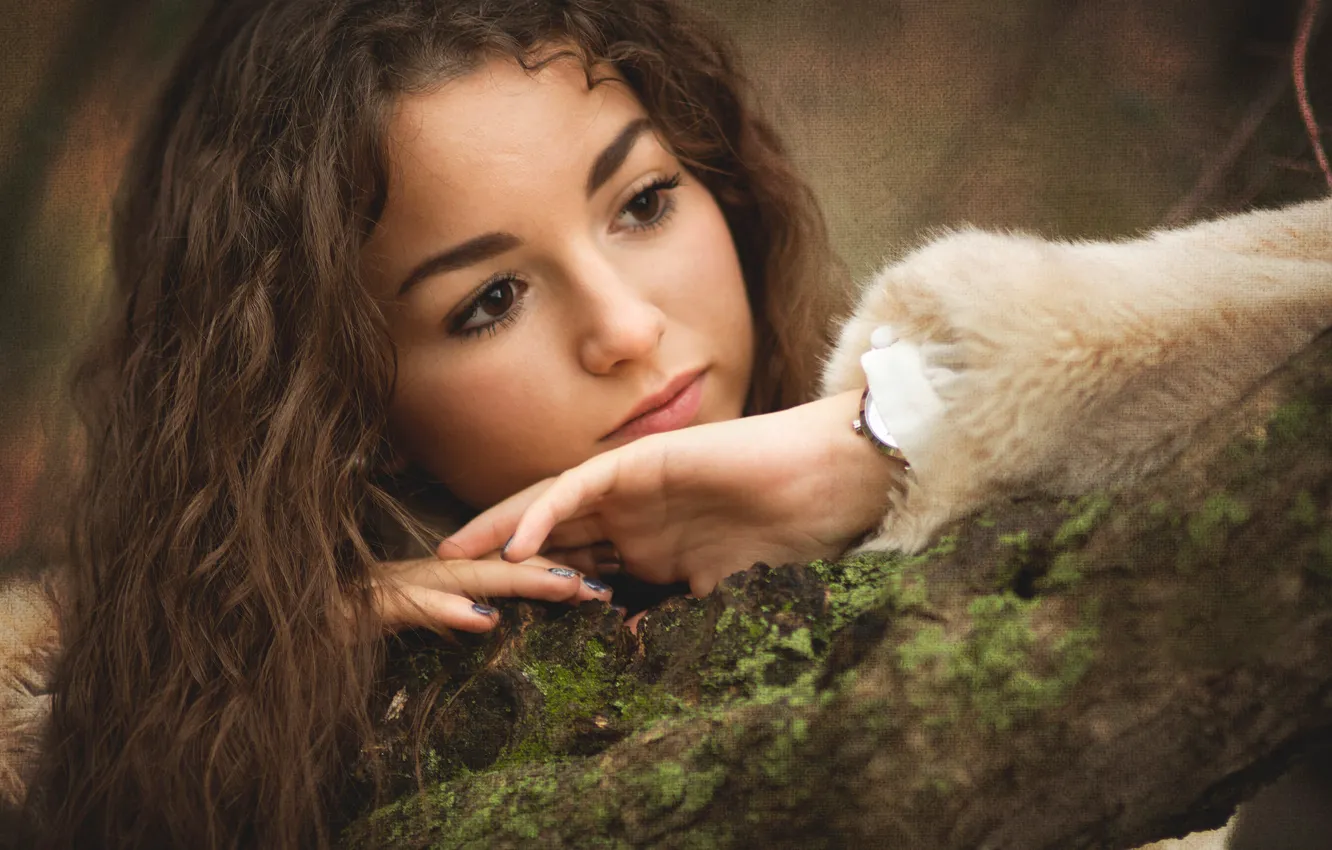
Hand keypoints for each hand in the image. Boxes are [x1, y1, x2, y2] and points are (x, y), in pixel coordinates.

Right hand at [360, 551, 612, 638]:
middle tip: (608, 586)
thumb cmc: (341, 613)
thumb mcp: (406, 613)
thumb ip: (444, 611)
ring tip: (570, 588)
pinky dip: (447, 611)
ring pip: (470, 578)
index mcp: (440, 575)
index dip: (554, 571)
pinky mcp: (372, 602)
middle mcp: (428, 572)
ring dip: (522, 583)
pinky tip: (481, 621)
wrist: (274, 612)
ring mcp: (401, 583)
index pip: (506, 570)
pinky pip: (414, 606)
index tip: (605, 582)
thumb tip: (486, 619)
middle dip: (557, 572)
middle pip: (502, 567)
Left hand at [441, 392, 902, 595]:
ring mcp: (635, 484)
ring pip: (551, 503)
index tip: (488, 617)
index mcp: (645, 544)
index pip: (573, 562)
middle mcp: (630, 512)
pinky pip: (582, 485)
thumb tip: (636, 661)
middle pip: (547, 530)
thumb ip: (674, 619)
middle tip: (444, 583)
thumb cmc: (786, 541)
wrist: (825, 488)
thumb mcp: (718, 598)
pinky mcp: (644, 461)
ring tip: (455, 558)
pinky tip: (518, 546)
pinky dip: (547, 512)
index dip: (529, 586)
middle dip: (494, 554)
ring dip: (501, 529)